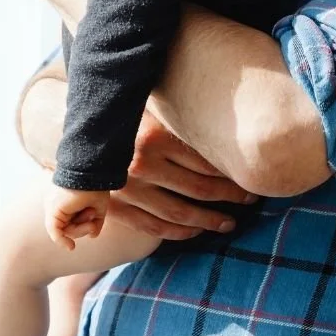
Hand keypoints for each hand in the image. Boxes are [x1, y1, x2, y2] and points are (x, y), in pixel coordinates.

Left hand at [45, 184, 108, 250]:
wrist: (93, 172)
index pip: (71, 221)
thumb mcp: (99, 206)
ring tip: (91, 215)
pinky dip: (62, 241)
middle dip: (82, 228)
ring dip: (80, 229)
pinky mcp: (53, 211)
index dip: (82, 227)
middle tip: (93, 221)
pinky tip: (71, 246)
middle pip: (67, 227)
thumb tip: (92, 235)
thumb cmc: (98, 185)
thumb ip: (96, 221)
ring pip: (64, 231)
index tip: (92, 228)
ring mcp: (54, 208)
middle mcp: (58, 204)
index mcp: (67, 201)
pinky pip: (55, 233)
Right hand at [107, 113, 258, 240]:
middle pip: (199, 188)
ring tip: (229, 223)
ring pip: (179, 213)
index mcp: (155, 134)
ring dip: (209, 220)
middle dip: (230, 196)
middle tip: (251, 200)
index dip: (234, 173)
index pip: (207, 161)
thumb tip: (230, 118)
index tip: (254, 177)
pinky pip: (153, 227)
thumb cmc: (127, 110)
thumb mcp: (155, 104)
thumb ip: (184, 114)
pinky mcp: (114, 207)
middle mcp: (140, 163)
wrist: (82, 130)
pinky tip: (196, 230)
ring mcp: (126, 189)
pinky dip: (178, 232)